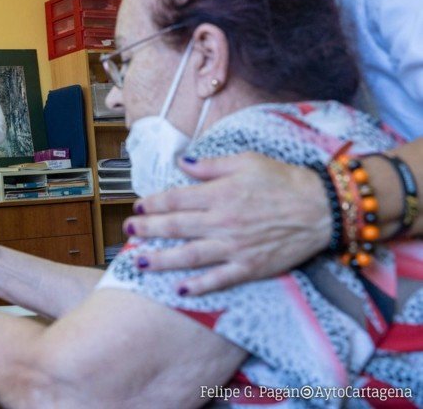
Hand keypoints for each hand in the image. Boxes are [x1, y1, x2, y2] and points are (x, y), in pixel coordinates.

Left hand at [124, 153, 329, 295]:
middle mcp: (222, 222)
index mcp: (220, 194)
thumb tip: (183, 162)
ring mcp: (235, 247)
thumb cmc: (285, 180)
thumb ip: (211, 165)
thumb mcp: (247, 161)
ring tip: (140, 262)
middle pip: (176, 227)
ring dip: (162, 259)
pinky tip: (180, 289)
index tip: (138, 207)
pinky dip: (199, 286)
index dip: (153, 204)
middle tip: (127, 231)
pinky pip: (219, 279)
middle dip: (147, 230)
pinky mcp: (250, 266)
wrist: (323, 208)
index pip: (176, 200)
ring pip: (190, 255)